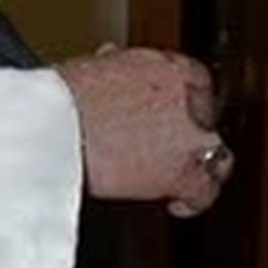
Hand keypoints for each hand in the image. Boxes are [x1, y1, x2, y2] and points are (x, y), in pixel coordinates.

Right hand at [57, 46, 231, 216]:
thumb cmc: (60, 99)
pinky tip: (178, 205)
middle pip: (204, 116)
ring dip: (198, 164)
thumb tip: (110, 62)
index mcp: (168, 68)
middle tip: (164, 143)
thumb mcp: (93, 67)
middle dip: (188, 130)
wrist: (53, 126)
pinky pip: (203, 190)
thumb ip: (114, 67)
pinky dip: (193, 200)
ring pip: (215, 152)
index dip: (179, 100)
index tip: (164, 109)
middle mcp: (188, 98)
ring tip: (180, 177)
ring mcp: (191, 136)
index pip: (193, 81)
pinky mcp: (183, 172)